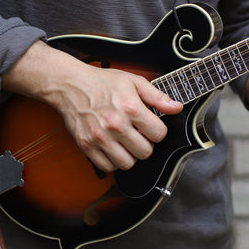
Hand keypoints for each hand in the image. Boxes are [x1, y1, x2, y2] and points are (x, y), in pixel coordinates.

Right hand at [2, 41, 182, 171]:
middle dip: (146, 144)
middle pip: (145, 152)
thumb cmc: (102, 82)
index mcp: (130, 108)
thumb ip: (157, 97)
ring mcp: (100, 137)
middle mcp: (115, 125)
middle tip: (138, 134)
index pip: (159, 134)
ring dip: (130, 155)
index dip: (158, 131)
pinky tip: (113, 148)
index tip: (151, 127)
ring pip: (128, 163)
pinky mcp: (87, 145)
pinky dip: (113, 161)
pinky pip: (108, 167)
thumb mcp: (133, 82)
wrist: (71, 85)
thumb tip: (177, 108)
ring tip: (126, 142)